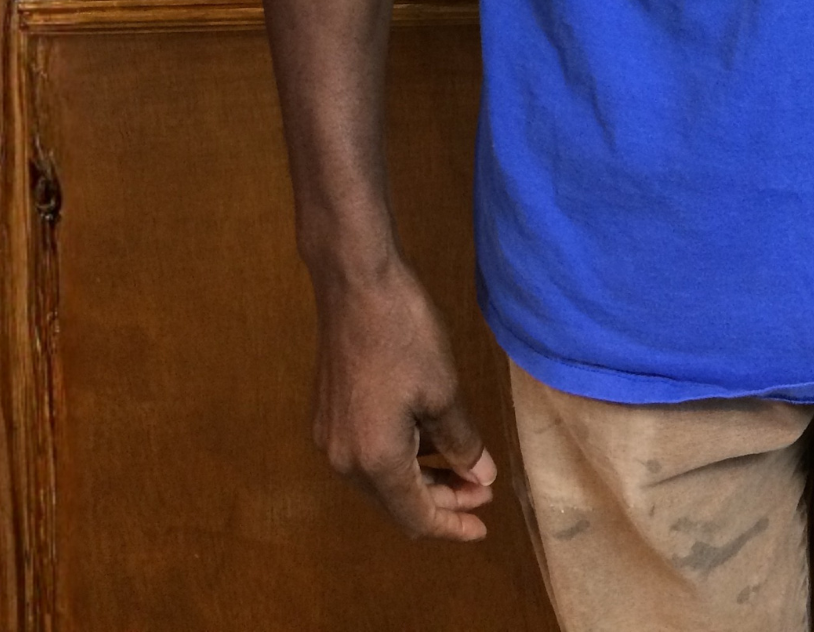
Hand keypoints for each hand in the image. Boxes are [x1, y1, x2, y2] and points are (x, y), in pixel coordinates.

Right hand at [310, 256, 496, 539]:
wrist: (356, 285)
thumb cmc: (404, 335)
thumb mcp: (444, 391)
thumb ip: (462, 442)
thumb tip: (480, 477)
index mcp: (374, 461)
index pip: (416, 516)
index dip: (452, 526)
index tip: (484, 528)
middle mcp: (344, 460)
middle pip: (397, 502)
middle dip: (442, 500)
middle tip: (483, 490)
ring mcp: (331, 437)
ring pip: (383, 478)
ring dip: (423, 477)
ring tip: (465, 467)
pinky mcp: (330, 414)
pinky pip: (370, 454)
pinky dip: (402, 457)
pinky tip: (431, 442)